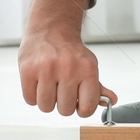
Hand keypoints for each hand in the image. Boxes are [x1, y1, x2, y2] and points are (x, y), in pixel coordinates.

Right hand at [18, 0, 116, 116]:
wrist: (50, 28)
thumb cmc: (71, 51)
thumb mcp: (89, 65)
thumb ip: (98, 87)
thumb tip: (111, 101)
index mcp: (87, 69)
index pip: (87, 107)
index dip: (82, 109)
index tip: (78, 103)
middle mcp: (68, 68)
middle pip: (65, 111)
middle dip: (63, 104)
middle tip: (62, 89)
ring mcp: (47, 69)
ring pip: (46, 107)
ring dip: (47, 100)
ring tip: (50, 84)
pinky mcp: (28, 69)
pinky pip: (30, 100)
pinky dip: (33, 95)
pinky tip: (38, 81)